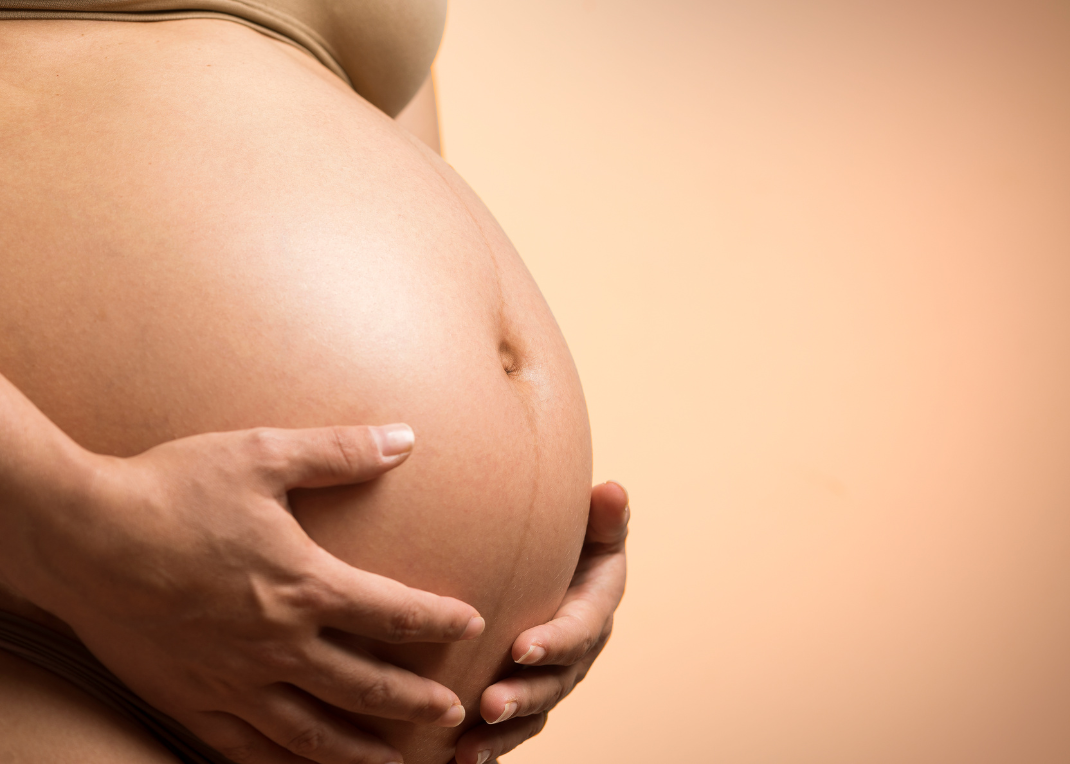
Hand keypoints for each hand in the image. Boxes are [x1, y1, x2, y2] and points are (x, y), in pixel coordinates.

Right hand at [14, 423, 482, 763]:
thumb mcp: (262, 455)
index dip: (438, 620)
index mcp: (301, 584)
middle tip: (455, 715)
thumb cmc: (172, 489)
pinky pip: (243, 747)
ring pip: (311, 732)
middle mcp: (275, 644)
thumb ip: (340, 452)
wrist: (80, 536)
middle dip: (415, 702)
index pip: (392, 612)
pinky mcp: (188, 699)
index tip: (470, 625)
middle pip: (365, 685)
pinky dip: (279, 763)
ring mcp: (231, 681)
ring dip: (360, 751)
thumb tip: (405, 438)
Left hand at [453, 481, 629, 763]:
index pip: (579, 628)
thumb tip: (612, 491)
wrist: (549, 563)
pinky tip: (455, 761)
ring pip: (532, 712)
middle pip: (555, 681)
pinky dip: (488, 748)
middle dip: (523, 695)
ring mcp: (552, 677)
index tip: (522, 647)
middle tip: (490, 703)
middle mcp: (577, 650)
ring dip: (503, 732)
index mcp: (594, 607)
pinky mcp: (525, 694)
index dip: (555, 641)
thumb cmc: (572, 540)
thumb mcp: (594, 529)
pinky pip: (511, 728)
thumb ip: (604, 518)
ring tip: (468, 746)